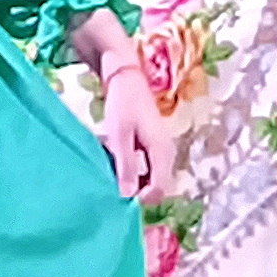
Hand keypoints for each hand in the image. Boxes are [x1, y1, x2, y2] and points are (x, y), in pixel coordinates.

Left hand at [86, 24, 170, 197]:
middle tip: (110, 191)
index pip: (158, 190)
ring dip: (132, 184)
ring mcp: (160, 150)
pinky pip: (145, 170)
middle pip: (156, 188)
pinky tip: (114, 166)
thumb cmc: (123, 102)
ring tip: (110, 178)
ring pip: (150, 180)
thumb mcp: (119, 135)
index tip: (116, 201)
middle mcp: (166, 153)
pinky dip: (131, 173)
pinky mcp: (151, 147)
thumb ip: (126, 165)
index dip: (139, 201)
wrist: (125, 75)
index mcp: (162, 151)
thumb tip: (128, 197)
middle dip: (136, 194)